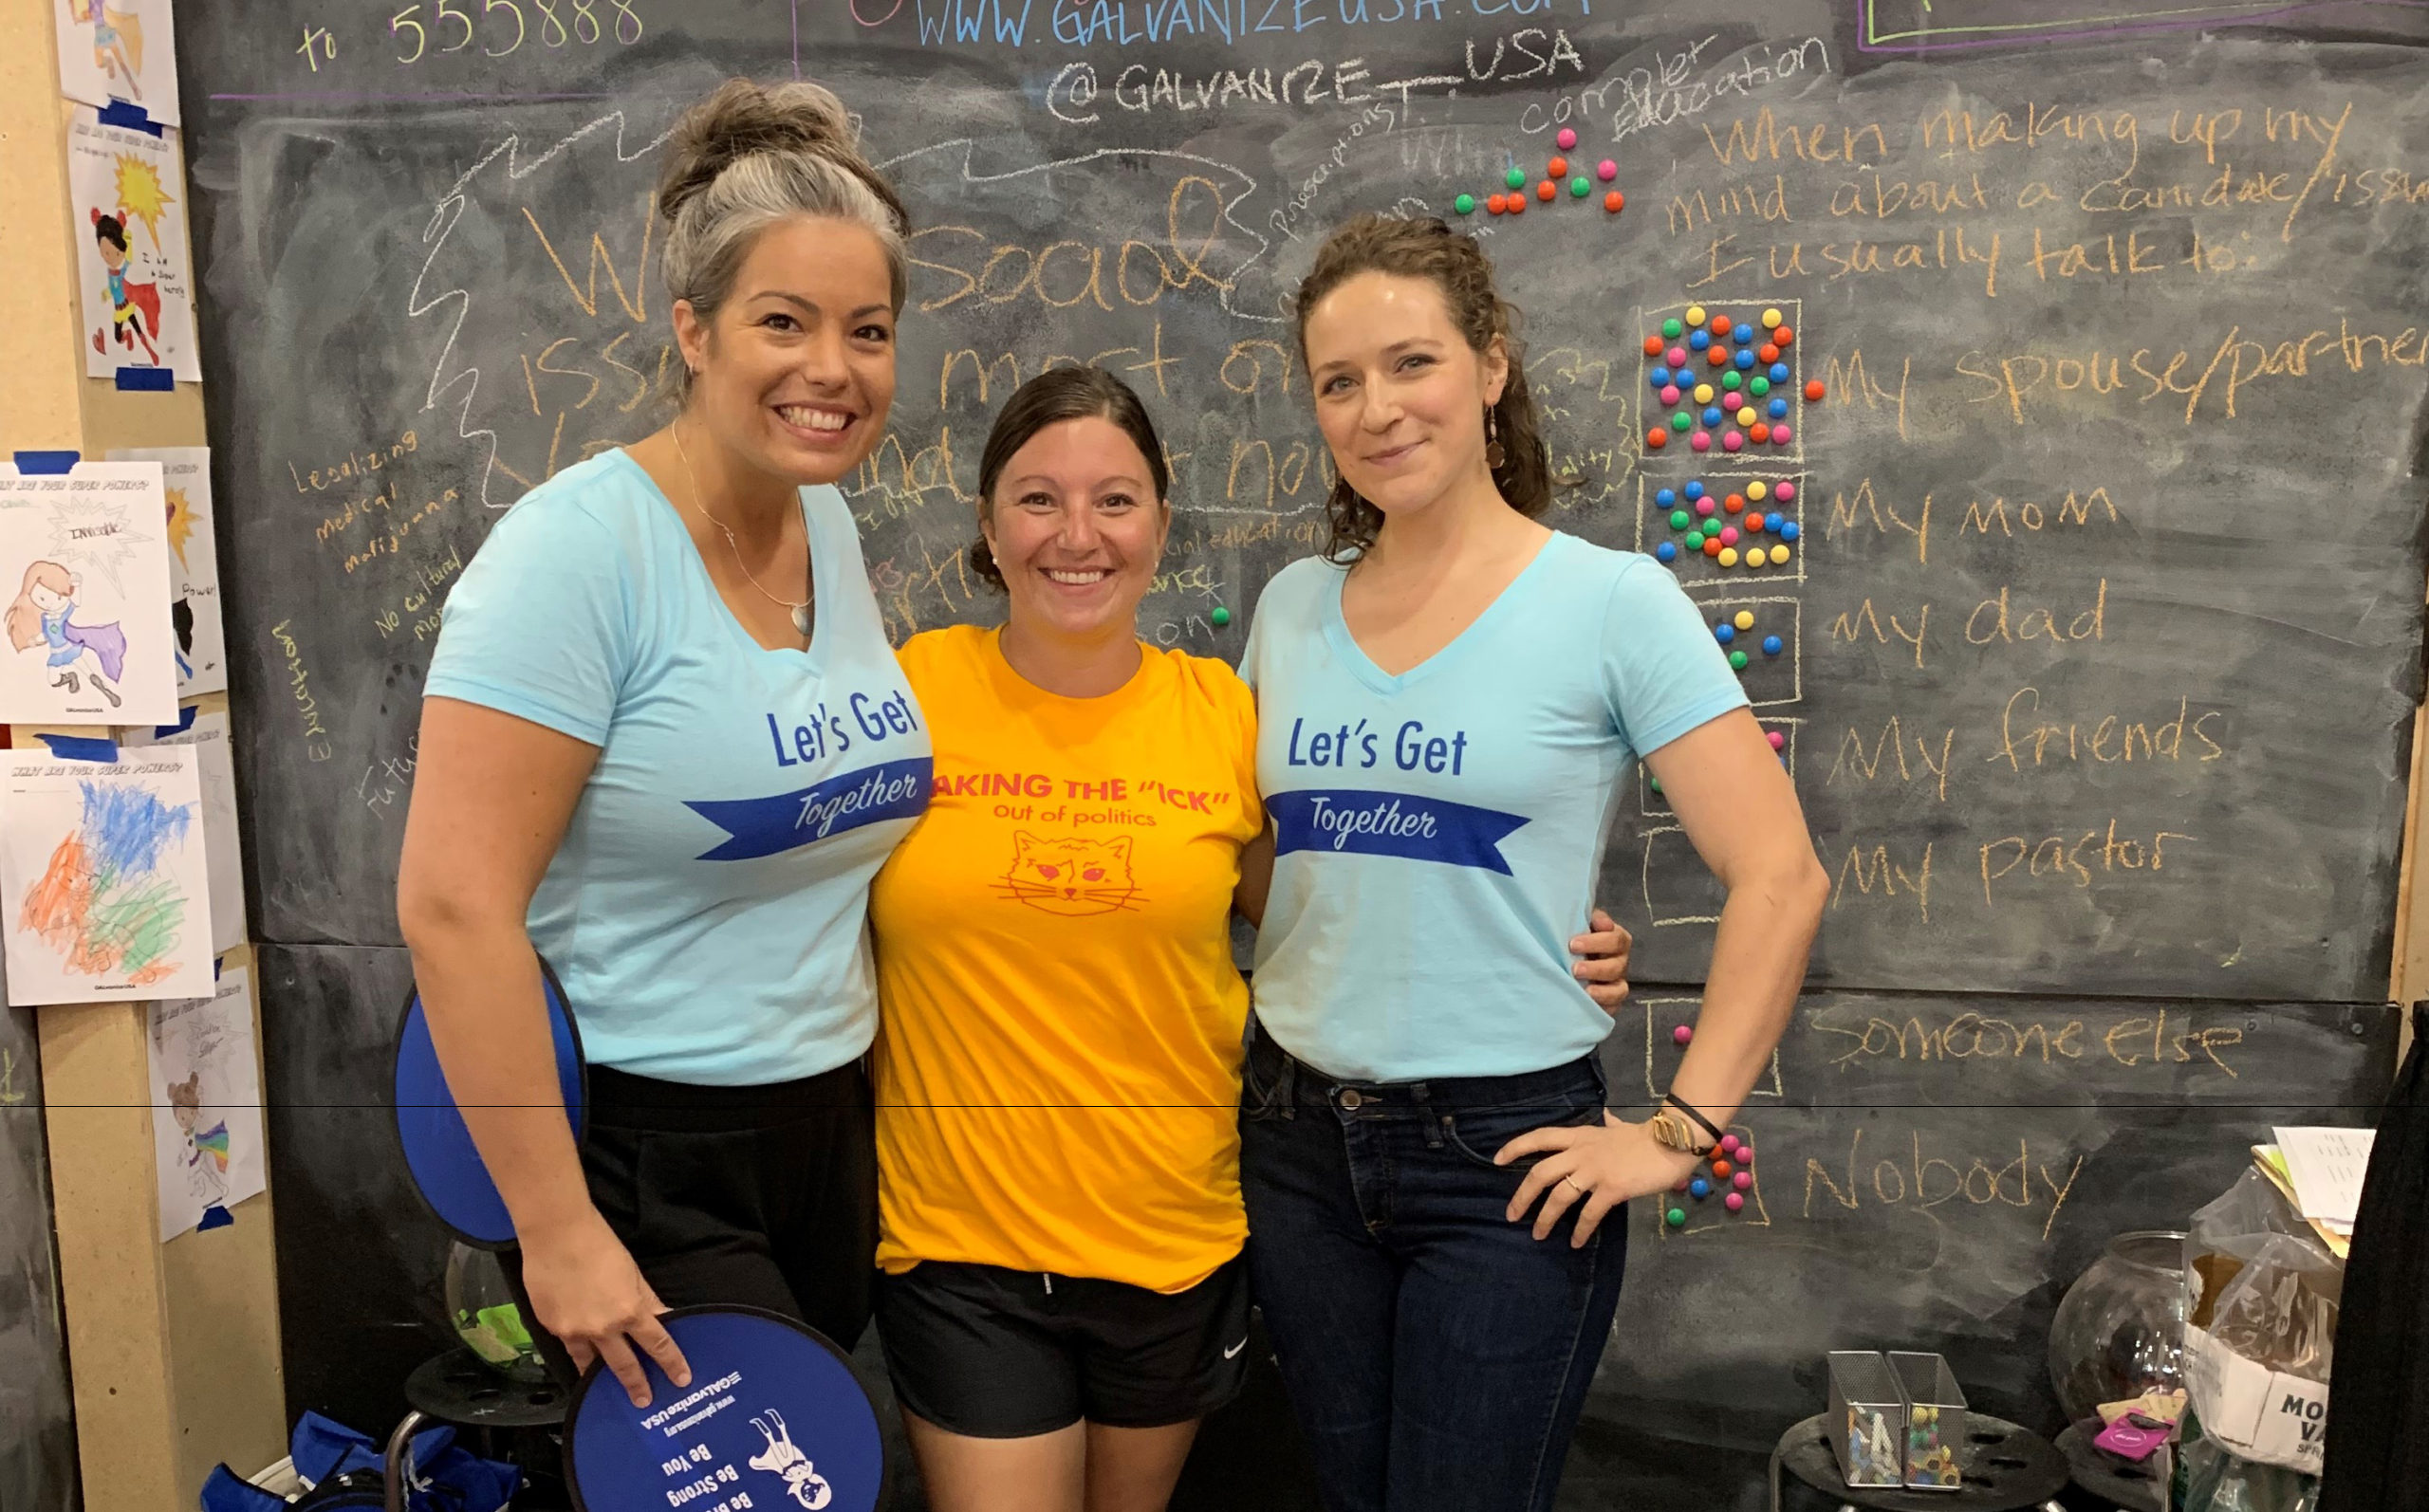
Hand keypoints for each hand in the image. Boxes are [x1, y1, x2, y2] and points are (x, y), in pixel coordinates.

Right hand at [519, 1207, 690, 1406]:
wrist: (556, 1234)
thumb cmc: (599, 1245)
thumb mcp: (633, 1273)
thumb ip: (648, 1301)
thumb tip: (665, 1318)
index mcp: (629, 1311)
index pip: (657, 1344)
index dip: (671, 1363)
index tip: (681, 1379)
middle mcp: (602, 1328)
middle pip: (624, 1365)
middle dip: (636, 1385)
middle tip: (644, 1401)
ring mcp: (574, 1331)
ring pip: (590, 1364)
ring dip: (601, 1378)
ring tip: (608, 1391)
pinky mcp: (551, 1327)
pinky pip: (569, 1349)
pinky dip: (579, 1357)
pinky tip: (583, 1362)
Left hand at [1497, 1112, 1701, 1246]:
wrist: (1670, 1142)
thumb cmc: (1645, 1137)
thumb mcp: (1619, 1127)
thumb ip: (1609, 1125)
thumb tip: (1607, 1118)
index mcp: (1580, 1136)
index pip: (1539, 1137)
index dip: (1515, 1147)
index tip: (1496, 1159)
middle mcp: (1581, 1152)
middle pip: (1540, 1172)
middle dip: (1522, 1195)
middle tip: (1511, 1214)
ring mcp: (1595, 1170)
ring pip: (1558, 1195)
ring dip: (1545, 1218)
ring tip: (1537, 1234)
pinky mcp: (1611, 1188)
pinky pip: (1588, 1213)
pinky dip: (1579, 1230)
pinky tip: (1575, 1242)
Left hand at [1569, 907, 1632, 1011]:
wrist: (1567, 958)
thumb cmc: (1576, 937)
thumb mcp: (1582, 923)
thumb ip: (1592, 919)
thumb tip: (1602, 923)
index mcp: (1617, 940)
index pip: (1616, 939)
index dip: (1596, 942)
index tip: (1573, 944)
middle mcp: (1620, 961)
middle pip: (1617, 966)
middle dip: (1596, 968)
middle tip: (1575, 969)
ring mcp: (1617, 983)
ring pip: (1619, 989)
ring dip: (1602, 991)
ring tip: (1584, 990)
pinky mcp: (1611, 1001)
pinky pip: (1613, 1007)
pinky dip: (1603, 1006)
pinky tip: (1588, 1003)